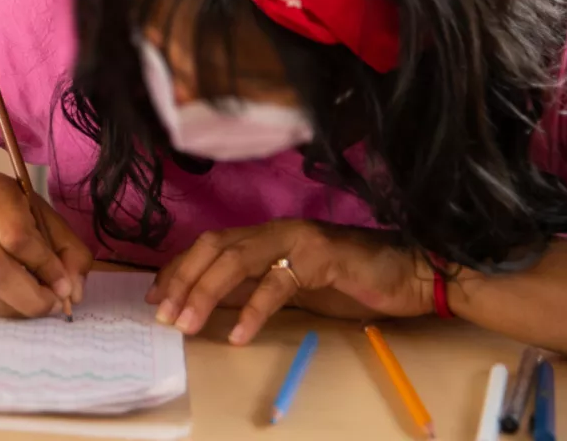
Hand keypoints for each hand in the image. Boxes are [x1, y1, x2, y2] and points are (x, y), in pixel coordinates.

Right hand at [0, 172, 92, 317]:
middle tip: (53, 305)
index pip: (16, 235)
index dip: (44, 265)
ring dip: (14, 308)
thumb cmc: (16, 216)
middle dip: (29, 296)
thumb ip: (70, 253)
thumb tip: (72, 292)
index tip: (64, 284)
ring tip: (35, 305)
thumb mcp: (48, 222)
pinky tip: (14, 303)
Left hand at [150, 219, 433, 345]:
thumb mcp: (294, 284)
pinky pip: (278, 284)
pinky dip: (253, 310)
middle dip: (183, 279)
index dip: (179, 268)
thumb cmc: (353, 280)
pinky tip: (238, 335)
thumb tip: (213, 301)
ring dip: (205, 292)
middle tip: (163, 314)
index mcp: (266, 234)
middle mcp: (276, 231)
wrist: (411, 274)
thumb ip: (256, 285)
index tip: (155, 296)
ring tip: (187, 324)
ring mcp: (298, 241)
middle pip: (213, 247)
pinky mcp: (321, 260)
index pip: (209, 245)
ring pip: (236, 261)